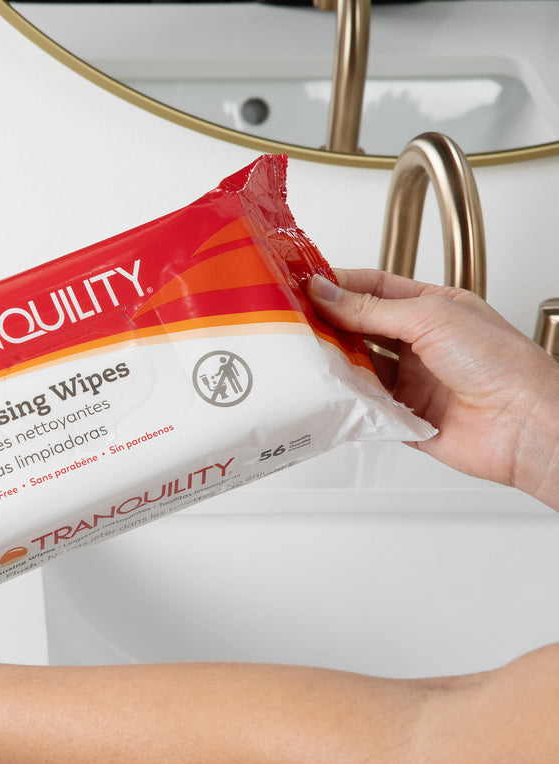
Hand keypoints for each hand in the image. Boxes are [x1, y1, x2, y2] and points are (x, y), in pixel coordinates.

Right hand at [309, 269, 558, 507]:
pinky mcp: (404, 417)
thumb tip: (328, 293)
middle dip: (329, 323)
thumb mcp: (430, 317)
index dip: (340, 285)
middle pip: (361, 328)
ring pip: (358, 367)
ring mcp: (412, 381)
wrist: (525, 424)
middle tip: (294, 320)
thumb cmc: (501, 364)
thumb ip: (371, 308)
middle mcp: (421, 344)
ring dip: (334, 361)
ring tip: (307, 353)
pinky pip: (363, 406)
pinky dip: (345, 399)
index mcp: (433, 309)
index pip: (375, 289)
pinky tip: (330, 390)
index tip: (305, 284)